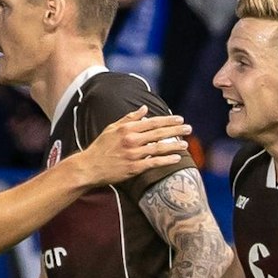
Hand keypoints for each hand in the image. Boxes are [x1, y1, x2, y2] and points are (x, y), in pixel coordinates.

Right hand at [73, 107, 191, 186]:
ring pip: (159, 147)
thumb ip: (129, 118)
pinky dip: (166, 160)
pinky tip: (177, 158)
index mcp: (127, 128)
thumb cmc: (100, 147)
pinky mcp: (134, 168)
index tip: (180, 119)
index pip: (152, 122)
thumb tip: (144, 109)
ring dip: (175, 145)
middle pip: (159, 133)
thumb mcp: (112, 128)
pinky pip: (154, 162)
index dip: (168, 120)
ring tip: (186, 144)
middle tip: (189, 128)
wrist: (89, 167)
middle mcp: (132, 140)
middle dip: (176, 130)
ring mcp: (133, 154)